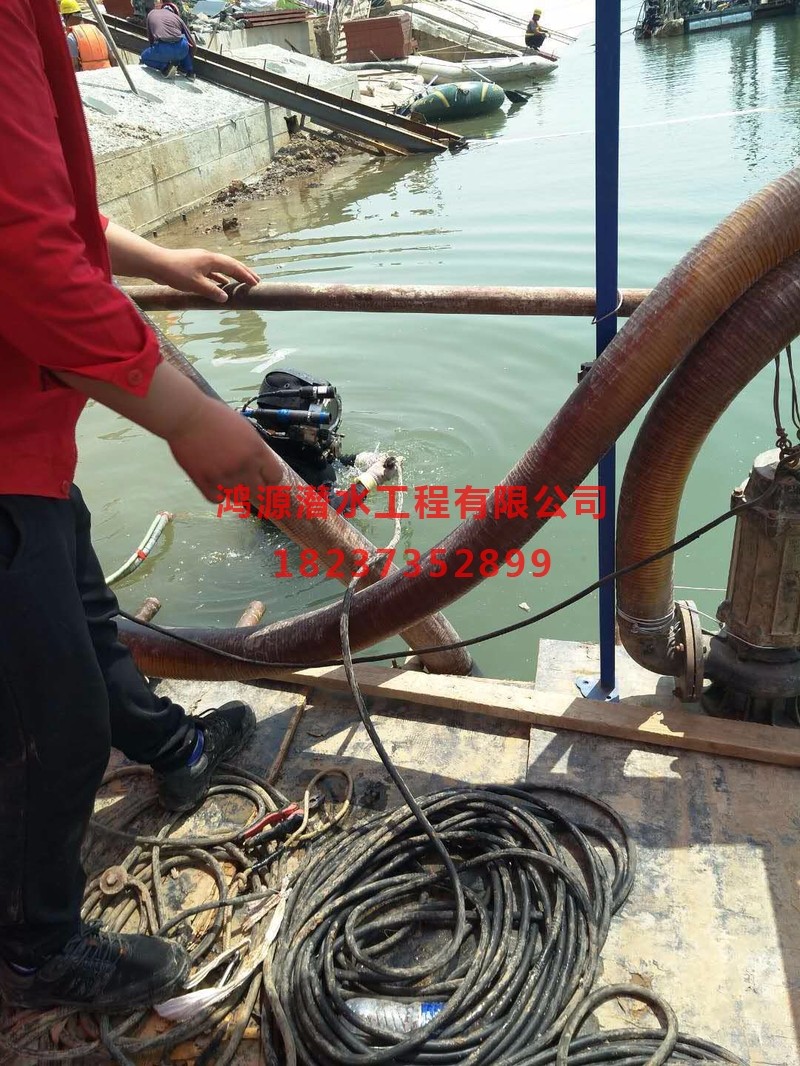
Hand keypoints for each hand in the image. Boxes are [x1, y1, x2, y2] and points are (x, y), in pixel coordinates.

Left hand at [150, 248, 259, 303]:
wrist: (156, 263)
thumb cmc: (176, 273)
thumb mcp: (196, 285)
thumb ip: (212, 291)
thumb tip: (226, 297)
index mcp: (211, 260)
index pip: (233, 267)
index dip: (245, 275)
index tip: (256, 283)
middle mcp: (208, 257)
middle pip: (230, 264)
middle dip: (243, 273)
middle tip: (255, 280)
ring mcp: (201, 260)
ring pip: (222, 267)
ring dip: (233, 274)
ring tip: (241, 282)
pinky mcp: (194, 265)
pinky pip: (212, 270)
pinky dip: (220, 277)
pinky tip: (221, 284)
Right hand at [167, 396, 283, 501]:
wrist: (187, 416)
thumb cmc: (216, 416)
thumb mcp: (245, 428)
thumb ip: (255, 449)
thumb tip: (259, 464)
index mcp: (257, 451)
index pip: (275, 477)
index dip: (270, 479)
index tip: (265, 479)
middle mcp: (244, 467)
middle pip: (258, 491)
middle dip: (255, 488)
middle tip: (248, 484)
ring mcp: (224, 476)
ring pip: (238, 498)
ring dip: (236, 491)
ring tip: (229, 481)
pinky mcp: (204, 482)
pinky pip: (216, 499)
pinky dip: (217, 494)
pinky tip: (215, 485)